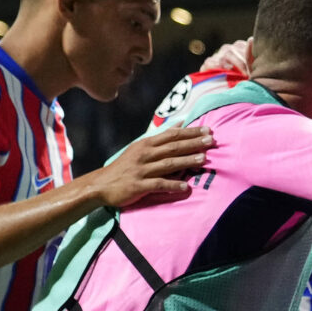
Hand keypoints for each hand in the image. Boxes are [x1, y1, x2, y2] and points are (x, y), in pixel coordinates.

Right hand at [90, 124, 208, 208]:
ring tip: (204, 159)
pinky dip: (172, 185)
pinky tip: (186, 187)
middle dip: (193, 143)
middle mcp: (144, 154)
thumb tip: (181, 123)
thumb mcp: (140, 147)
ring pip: (168, 164)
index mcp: (146, 144)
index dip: (190, 132)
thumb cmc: (125, 167)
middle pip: (172, 147)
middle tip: (211, 141)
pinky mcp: (138, 186)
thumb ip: (161, 137)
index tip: (207, 130)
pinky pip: (158, 184)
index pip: (171, 135)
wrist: (100, 185)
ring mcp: (141, 170)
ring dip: (186, 161)